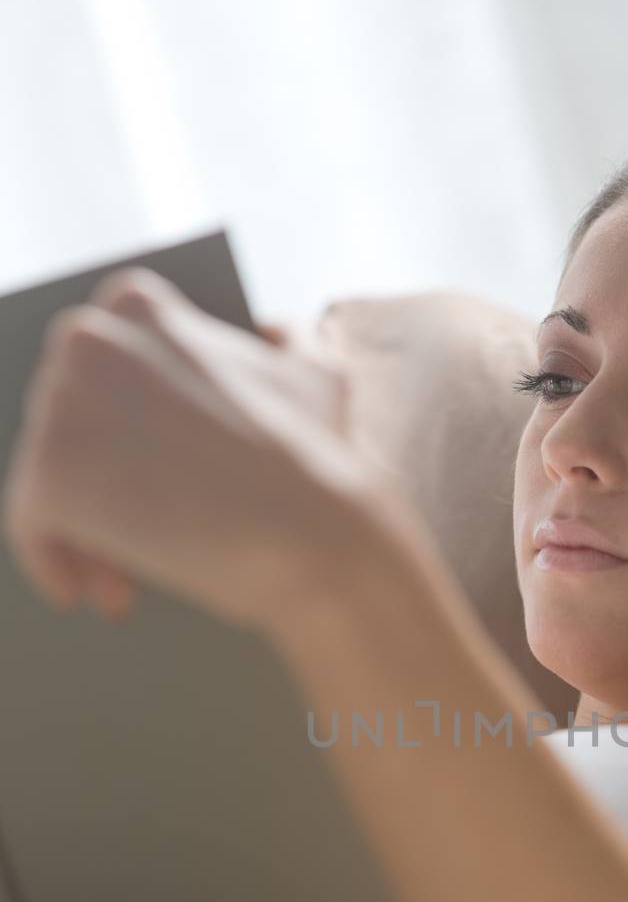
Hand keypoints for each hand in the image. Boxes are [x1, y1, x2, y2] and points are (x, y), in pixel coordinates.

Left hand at [1, 268, 365, 633]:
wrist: (319, 537)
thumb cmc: (325, 467)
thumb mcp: (319, 377)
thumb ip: (289, 340)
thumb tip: (272, 328)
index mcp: (137, 307)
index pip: (96, 375)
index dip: (119, 436)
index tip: (145, 480)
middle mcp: (89, 340)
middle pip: (65, 429)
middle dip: (100, 490)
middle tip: (138, 548)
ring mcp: (64, 406)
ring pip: (48, 480)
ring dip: (85, 534)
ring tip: (124, 584)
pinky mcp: (52, 476)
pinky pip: (29, 527)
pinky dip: (53, 564)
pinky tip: (91, 594)